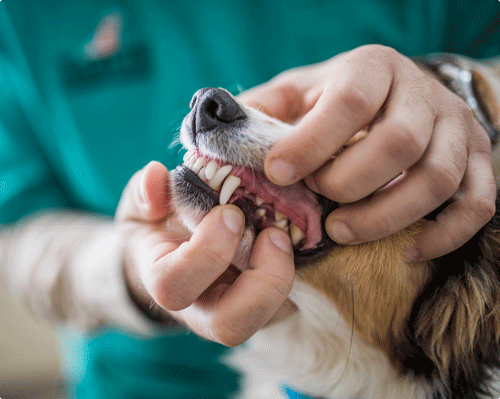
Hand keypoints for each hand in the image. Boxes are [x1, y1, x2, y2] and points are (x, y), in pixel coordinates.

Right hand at [116, 161, 295, 345]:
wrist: (175, 252)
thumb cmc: (159, 227)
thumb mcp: (143, 204)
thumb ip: (145, 192)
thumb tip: (156, 176)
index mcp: (165, 281)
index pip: (175, 286)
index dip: (206, 253)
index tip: (230, 213)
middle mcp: (201, 308)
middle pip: (230, 326)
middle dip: (259, 281)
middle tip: (272, 234)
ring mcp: (235, 311)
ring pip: (267, 320)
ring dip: (284, 277)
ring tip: (284, 236)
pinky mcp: (265, 306)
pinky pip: (289, 304)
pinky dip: (301, 274)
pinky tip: (298, 239)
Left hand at [239, 45, 495, 259]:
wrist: (392, 96)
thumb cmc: (332, 102)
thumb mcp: (293, 95)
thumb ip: (259, 112)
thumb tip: (217, 139)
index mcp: (371, 69)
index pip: (350, 101)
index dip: (313, 141)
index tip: (279, 173)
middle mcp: (420, 93)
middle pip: (399, 142)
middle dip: (351, 182)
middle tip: (319, 205)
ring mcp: (456, 129)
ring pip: (438, 178)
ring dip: (388, 215)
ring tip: (343, 232)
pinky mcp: (477, 163)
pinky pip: (477, 204)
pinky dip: (444, 235)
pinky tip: (406, 252)